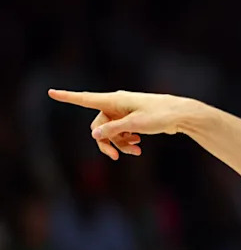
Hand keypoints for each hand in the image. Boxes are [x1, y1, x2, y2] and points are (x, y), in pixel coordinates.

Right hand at [48, 89, 199, 159]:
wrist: (181, 115)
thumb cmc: (160, 115)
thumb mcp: (135, 124)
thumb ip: (113, 130)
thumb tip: (93, 134)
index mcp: (114, 100)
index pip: (86, 99)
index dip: (68, 97)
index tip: (51, 92)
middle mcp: (116, 105)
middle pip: (98, 126)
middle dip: (105, 142)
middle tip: (114, 157)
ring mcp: (124, 113)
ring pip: (111, 132)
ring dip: (119, 144)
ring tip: (135, 151)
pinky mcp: (133, 120)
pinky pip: (122, 133)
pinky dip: (127, 141)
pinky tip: (138, 148)